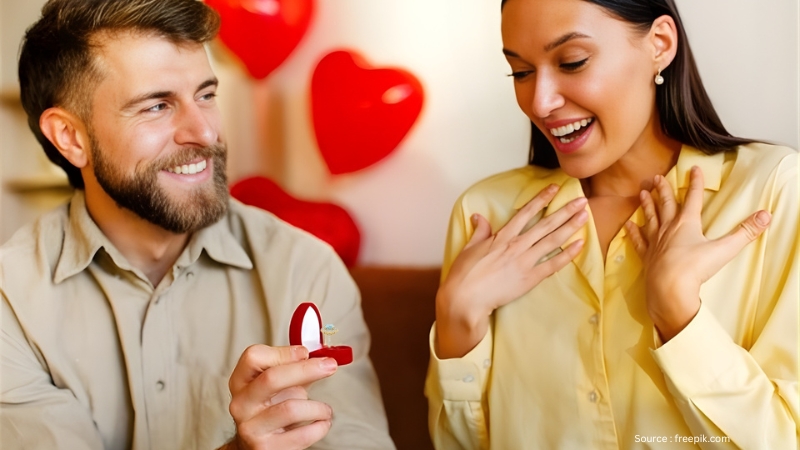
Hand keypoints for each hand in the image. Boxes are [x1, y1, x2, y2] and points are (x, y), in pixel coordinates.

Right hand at [222, 345, 337, 449]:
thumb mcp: (278, 386)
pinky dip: (320, 426)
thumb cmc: (271, 409)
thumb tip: (318, 358)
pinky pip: (302, 434)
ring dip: (318, 407)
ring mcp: (251, 428)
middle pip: (272, 378)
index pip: (254, 357)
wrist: (257, 446)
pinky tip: (321, 423)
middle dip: (306, 370)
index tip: (305, 353)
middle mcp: (241, 404)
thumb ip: (294, 368)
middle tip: (330, 366)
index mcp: (241, 382)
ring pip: (291, 409)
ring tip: (325, 410)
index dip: (283, 352)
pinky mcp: (266, 448)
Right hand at [436, 184, 587, 358]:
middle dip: (565, 211)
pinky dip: (567, 255)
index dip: (541, 199)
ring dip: (570, 227)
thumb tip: (479, 217)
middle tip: (582, 201)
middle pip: (546, 224)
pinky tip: (579, 245)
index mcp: (502, 236)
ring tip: (584, 216)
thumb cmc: (464, 274)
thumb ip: (480, 231)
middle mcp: (517, 245)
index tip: (554, 189)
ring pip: (552, 240)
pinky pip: (552, 264)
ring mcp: (525, 262)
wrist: (466, 299)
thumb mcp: (469, 248)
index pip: (526, 213)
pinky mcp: (530, 278)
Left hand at [626, 167, 769, 341]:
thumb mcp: (725, 249)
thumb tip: (766, 216)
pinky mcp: (647, 257)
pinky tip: (628, 225)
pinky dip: (633, 232)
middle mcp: (668, 229)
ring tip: (642, 193)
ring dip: (647, 205)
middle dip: (662, 189)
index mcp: (687, 224)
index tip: (693, 168)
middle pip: (665, 204)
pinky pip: (639, 241)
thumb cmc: (695, 268)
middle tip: (656, 176)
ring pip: (650, 218)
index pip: (692, 198)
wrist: (670, 289)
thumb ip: (745, 232)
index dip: (695, 182)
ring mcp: (656, 242)